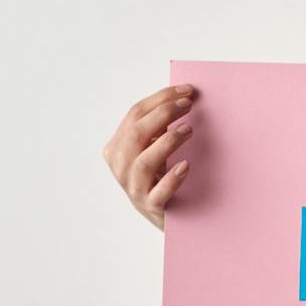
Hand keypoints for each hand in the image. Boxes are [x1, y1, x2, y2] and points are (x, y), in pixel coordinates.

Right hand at [102, 82, 196, 230]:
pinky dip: (172, 178)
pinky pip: (159, 192)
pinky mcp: (150, 206)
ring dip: (167, 142)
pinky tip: (185, 166)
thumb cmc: (157, 176)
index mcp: (116, 148)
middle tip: (188, 105)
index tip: (185, 90)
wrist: (162, 214)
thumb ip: (156, 128)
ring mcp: (133, 188)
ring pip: (143, 161)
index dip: (160, 99)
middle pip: (136, 134)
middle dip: (163, 114)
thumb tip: (179, 98)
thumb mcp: (151, 149)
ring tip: (188, 130)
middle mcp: (120, 167)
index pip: (134, 114)